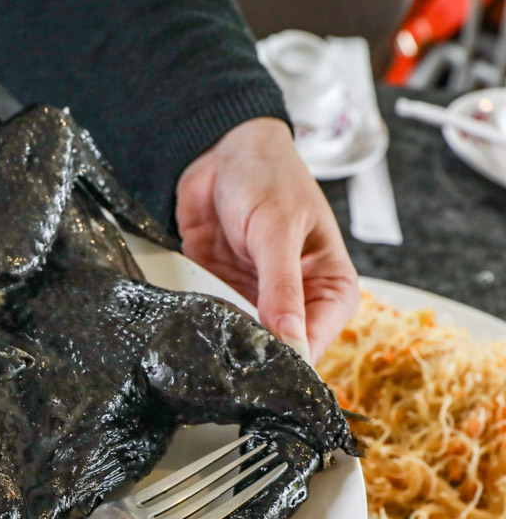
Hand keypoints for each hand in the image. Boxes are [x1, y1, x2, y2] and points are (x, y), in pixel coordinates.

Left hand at [175, 117, 358, 361]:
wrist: (221, 151)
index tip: (260, 368)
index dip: (288, 360)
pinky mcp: (221, 292)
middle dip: (249, 352)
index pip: (315, 342)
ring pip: (239, 339)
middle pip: (275, 348)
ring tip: (206, 331)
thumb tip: (292, 342)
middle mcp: (296, 300)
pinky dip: (199, 320)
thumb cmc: (268, 177)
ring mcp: (255, 298)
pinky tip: (188, 319)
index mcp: (330, 287)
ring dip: (220, 337)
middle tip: (225, 354)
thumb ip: (282, 289)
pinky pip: (210, 320)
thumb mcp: (277, 232)